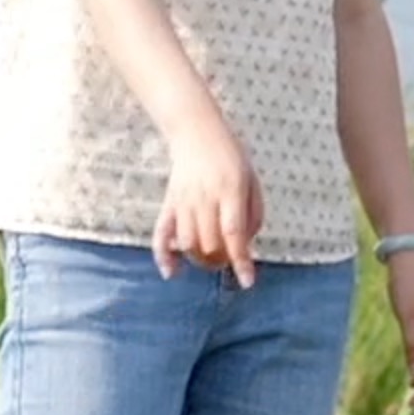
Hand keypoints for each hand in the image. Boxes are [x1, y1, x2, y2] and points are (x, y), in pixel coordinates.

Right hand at [154, 121, 262, 284]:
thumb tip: (244, 247)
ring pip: (187, 243)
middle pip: (209, 243)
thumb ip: (253, 216)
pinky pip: (161, 233)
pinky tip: (171, 272)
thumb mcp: (252, 182)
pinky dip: (163, 255)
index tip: (247, 282)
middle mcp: (204, 197)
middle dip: (222, 261)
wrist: (196, 132)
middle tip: (229, 260)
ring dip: (200, 259)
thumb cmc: (231, 159)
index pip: (234, 233)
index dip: (240, 260)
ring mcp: (183, 200)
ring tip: (211, 258)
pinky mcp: (169, 203)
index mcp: (229, 190)